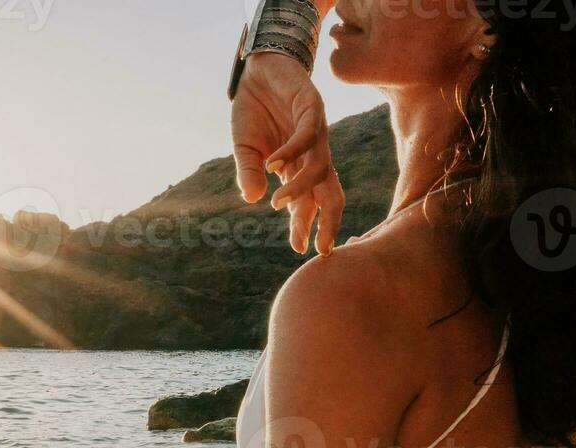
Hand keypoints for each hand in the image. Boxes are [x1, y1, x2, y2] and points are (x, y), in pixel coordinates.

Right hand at [231, 52, 344, 254]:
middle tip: (321, 247)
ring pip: (319, 169)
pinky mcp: (312, 109)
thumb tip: (251, 199)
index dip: (305, 225)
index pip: (308, 204)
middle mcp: (313, 155)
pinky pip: (305, 137)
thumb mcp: (245, 148)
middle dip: (329, 221)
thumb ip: (248, 173)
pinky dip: (290, 153)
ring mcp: (316, 134)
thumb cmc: (254, 111)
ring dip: (300, 190)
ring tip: (277, 204)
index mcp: (298, 168)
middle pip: (330, 193)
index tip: (299, 248)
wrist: (259, 70)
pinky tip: (272, 164)